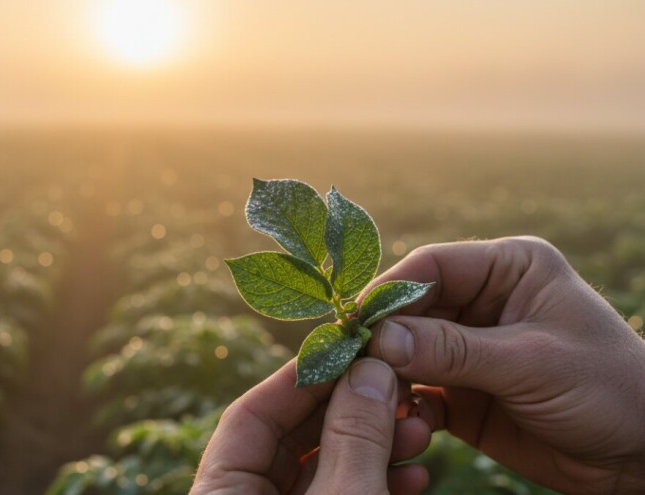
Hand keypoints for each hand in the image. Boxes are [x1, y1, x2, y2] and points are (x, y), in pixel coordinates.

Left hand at [192, 358, 429, 493]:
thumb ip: (354, 437)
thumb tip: (369, 368)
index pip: (251, 416)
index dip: (303, 376)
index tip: (352, 348)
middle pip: (294, 439)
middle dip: (354, 411)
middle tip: (398, 386)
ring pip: (327, 469)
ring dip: (376, 447)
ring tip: (420, 429)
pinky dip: (379, 484)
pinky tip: (415, 474)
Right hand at [365, 236, 644, 493]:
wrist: (642, 457)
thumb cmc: (609, 390)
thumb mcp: (530, 362)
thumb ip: (453, 350)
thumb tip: (378, 340)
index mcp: (508, 270)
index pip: (431, 267)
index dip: (389, 292)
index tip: (353, 322)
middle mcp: (482, 302)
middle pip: (410, 311)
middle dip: (381, 339)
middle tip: (349, 365)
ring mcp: (470, 349)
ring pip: (406, 353)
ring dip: (388, 377)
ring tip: (371, 399)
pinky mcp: (463, 393)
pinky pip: (418, 392)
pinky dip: (406, 407)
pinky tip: (407, 423)